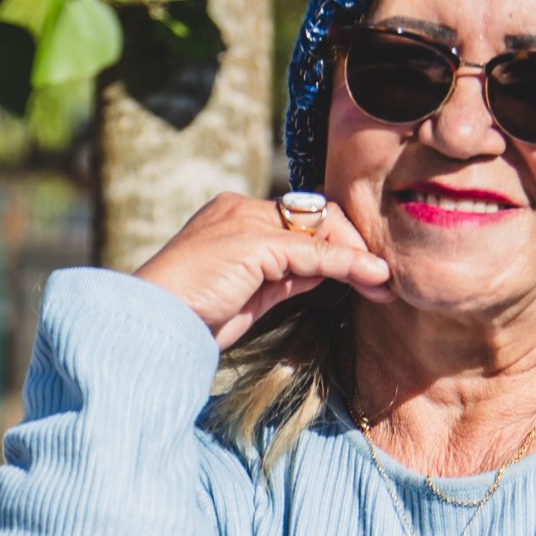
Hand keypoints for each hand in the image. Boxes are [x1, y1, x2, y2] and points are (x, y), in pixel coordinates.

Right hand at [132, 192, 393, 349]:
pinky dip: (350, 264)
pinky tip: (372, 280)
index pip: (298, 219)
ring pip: (320, 229)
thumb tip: (328, 270)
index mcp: (231, 218)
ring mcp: (245, 222)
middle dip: (352, 245)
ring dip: (358, 255)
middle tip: (380, 279)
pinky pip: (316, 251)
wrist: (151, 325)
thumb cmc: (190, 318)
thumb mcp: (248, 294)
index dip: (334, 244)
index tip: (362, 274)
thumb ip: (285, 275)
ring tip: (384, 284)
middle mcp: (239, 210)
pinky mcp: (254, 242)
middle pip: (315, 215)